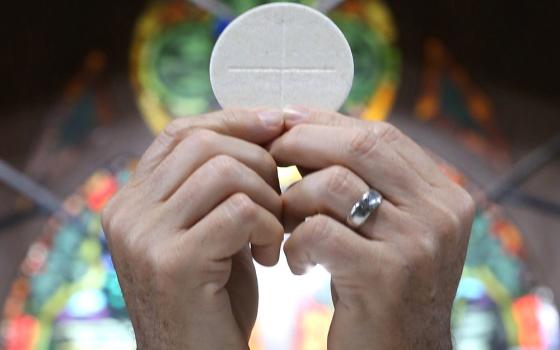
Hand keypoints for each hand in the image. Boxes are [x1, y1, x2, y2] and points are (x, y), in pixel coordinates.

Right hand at [102, 110, 284, 348]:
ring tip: (273, 233)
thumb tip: (264, 123)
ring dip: (267, 198)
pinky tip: (270, 255)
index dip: (232, 119)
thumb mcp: (209, 229)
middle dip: (259, 162)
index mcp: (133, 199)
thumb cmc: (212, 296)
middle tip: (279, 202)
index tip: (276, 124)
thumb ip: (217, 185)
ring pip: (225, 171)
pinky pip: (240, 210)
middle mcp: (128, 211)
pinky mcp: (172, 262)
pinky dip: (268, 226)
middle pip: (205, 144)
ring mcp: (144, 236)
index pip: (181, 131)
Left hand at [270, 108, 474, 348]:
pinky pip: (320, 231)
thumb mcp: (387, 230)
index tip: (288, 120)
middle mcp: (441, 212)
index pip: (381, 134)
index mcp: (443, 194)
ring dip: (294, 198)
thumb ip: (363, 183)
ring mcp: (419, 243)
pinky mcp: (387, 275)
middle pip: (361, 145)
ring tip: (284, 223)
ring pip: (335, 184)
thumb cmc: (382, 290)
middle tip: (270, 155)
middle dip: (304, 142)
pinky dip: (295, 242)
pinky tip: (296, 263)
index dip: (328, 122)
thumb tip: (304, 131)